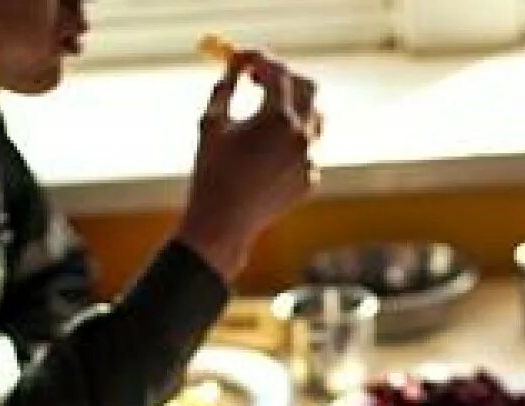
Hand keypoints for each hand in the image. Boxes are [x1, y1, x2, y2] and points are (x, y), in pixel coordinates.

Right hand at [177, 49, 320, 279]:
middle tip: (260, 81)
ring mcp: (310, 160)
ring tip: (263, 118)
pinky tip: (263, 159)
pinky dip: (291, 142)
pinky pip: (307, 150)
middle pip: (308, 89)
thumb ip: (226, 87)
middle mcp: (302, 136)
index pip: (280, 73)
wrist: (223, 224)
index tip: (245, 61)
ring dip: (292, 110)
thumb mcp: (211, 123)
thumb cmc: (211, 172)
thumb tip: (234, 63)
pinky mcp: (310, 179)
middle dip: (285, 79)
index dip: (261, 62)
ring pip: (313, 120)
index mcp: (278, 118)